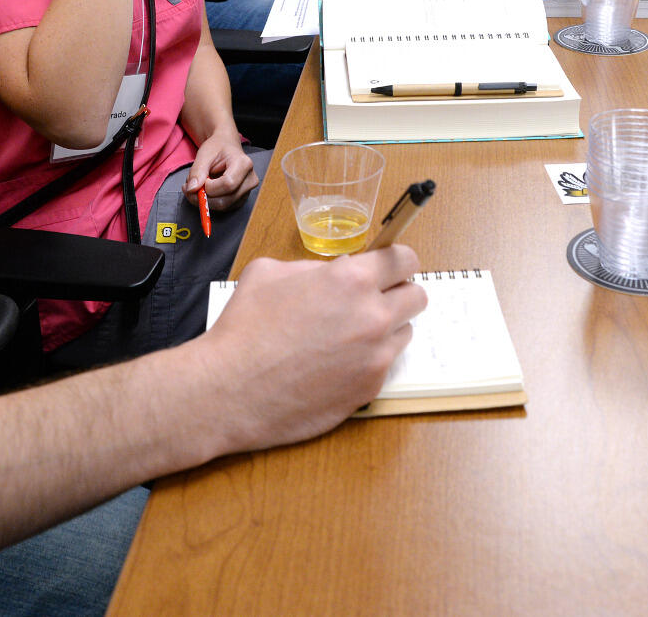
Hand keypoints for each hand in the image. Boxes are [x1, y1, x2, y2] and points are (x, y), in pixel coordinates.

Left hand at [185, 132, 255, 211]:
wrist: (226, 147)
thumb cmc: (217, 148)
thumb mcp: (204, 154)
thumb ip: (197, 171)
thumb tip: (192, 189)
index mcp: (244, 164)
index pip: (228, 184)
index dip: (209, 187)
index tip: (200, 179)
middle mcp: (250, 180)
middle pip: (225, 200)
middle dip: (203, 197)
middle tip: (190, 187)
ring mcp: (247, 191)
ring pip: (223, 206)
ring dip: (205, 200)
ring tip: (199, 186)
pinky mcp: (241, 199)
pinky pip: (223, 208)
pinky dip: (210, 202)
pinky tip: (207, 190)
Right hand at [201, 247, 425, 450]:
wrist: (230, 389)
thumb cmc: (244, 326)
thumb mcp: (271, 271)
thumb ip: (315, 267)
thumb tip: (334, 274)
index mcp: (352, 280)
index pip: (405, 259)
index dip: (397, 261)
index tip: (388, 268)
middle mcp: (373, 316)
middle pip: (418, 295)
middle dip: (398, 293)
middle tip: (372, 300)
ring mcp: (375, 356)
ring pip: (404, 332)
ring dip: (385, 329)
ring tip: (349, 335)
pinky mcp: (370, 388)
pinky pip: (385, 364)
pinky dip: (368, 359)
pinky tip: (336, 362)